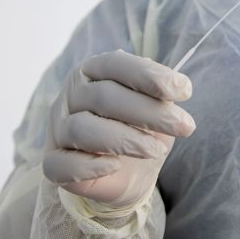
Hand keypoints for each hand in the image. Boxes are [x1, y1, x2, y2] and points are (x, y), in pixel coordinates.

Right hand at [42, 49, 194, 209]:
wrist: (127, 174)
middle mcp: (71, 95)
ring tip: (157, 150)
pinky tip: (115, 166)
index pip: (115, 64)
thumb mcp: (156, 108)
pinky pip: (61, 164)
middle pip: (104, 97)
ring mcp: (58, 128)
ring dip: (126, 139)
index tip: (185, 91)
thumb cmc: (141, 130)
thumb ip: (160, 94)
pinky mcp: (53, 162)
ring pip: (82, 128)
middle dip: (150, 112)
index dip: (149, 75)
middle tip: (186, 127)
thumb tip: (175, 86)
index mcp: (94, 71)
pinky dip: (91, 165)